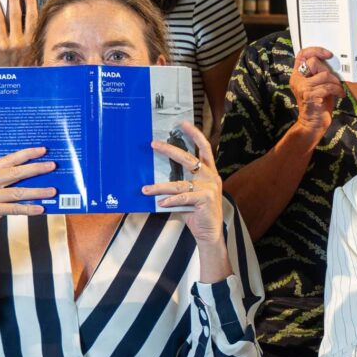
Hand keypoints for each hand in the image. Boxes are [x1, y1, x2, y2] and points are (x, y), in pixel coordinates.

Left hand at [0, 0, 38, 71]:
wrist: (12, 89)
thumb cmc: (25, 75)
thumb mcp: (38, 59)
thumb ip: (38, 43)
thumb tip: (40, 27)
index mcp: (31, 43)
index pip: (32, 18)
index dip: (30, 4)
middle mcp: (18, 41)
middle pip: (16, 14)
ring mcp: (4, 44)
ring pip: (0, 20)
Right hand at [0, 147, 56, 250]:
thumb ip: (4, 181)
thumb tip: (32, 175)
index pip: (8, 160)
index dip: (26, 154)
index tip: (42, 150)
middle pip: (14, 172)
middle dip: (35, 168)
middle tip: (52, 166)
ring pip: (17, 191)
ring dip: (37, 191)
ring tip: (52, 190)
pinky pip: (14, 208)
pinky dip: (29, 208)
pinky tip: (41, 208)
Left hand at [143, 122, 224, 245]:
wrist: (210, 233)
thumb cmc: (197, 212)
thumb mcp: (189, 194)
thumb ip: (180, 183)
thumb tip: (156, 174)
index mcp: (209, 172)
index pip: (204, 148)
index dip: (194, 134)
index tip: (182, 124)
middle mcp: (211, 176)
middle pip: (188, 158)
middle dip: (169, 150)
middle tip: (154, 144)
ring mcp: (210, 188)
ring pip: (179, 183)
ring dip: (160, 186)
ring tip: (145, 189)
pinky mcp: (206, 199)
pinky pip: (183, 198)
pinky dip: (170, 200)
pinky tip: (160, 203)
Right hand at [289, 46, 344, 143]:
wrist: (313, 124)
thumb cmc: (318, 104)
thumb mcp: (318, 85)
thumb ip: (320, 73)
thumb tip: (333, 63)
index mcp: (297, 75)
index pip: (302, 55)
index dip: (315, 50)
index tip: (328, 55)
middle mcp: (296, 79)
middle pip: (314, 62)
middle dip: (329, 71)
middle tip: (335, 81)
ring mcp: (302, 87)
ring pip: (324, 74)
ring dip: (335, 82)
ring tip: (338, 90)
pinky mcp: (309, 95)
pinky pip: (328, 86)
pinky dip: (337, 90)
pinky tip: (340, 95)